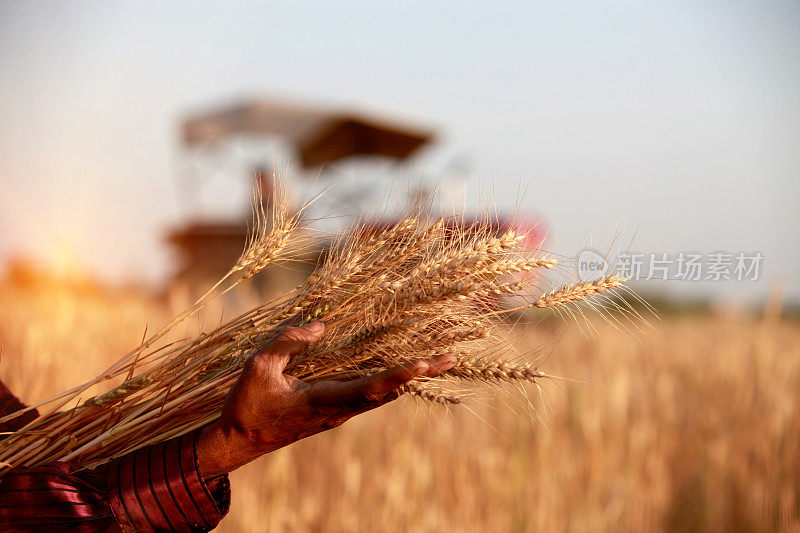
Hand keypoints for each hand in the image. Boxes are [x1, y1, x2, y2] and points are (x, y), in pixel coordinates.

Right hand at [197, 321, 454, 476]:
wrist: (240, 441)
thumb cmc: (247, 405)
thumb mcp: (258, 368)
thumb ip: (288, 342)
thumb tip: (320, 326)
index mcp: (323, 401)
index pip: (370, 387)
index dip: (397, 375)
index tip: (423, 365)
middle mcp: (340, 410)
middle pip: (389, 391)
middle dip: (419, 374)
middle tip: (450, 357)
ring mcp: (340, 413)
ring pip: (383, 394)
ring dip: (410, 377)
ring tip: (439, 360)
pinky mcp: (335, 411)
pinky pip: (370, 395)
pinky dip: (392, 380)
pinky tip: (404, 370)